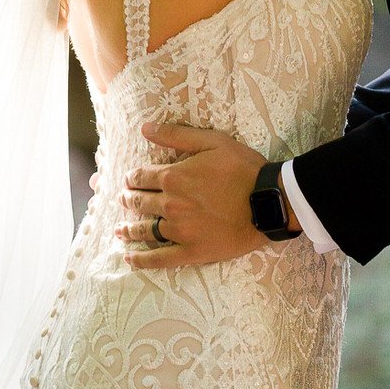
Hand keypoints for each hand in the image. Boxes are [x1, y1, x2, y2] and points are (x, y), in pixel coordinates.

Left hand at [120, 123, 265, 267]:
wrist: (269, 202)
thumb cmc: (244, 169)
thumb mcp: (213, 142)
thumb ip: (177, 135)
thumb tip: (146, 128)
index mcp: (173, 177)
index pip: (141, 177)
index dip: (133, 177)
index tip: (130, 180)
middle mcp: (170, 205)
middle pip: (139, 203)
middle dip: (128, 200)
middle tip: (124, 200)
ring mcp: (180, 230)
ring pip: (145, 230)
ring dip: (129, 229)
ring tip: (120, 230)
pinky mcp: (192, 251)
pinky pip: (161, 258)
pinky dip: (143, 260)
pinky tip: (131, 259)